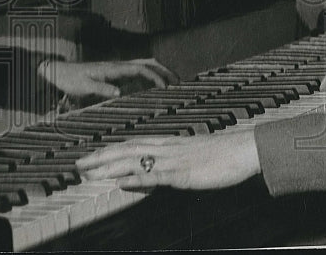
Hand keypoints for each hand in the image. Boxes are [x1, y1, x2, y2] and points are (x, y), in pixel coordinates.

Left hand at [39, 58, 177, 99]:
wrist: (59, 73)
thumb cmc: (71, 80)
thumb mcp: (84, 87)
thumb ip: (102, 89)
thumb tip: (120, 93)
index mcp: (115, 68)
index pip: (142, 69)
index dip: (156, 77)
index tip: (165, 88)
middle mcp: (120, 66)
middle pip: (149, 63)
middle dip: (166, 71)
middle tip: (179, 82)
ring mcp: (119, 69)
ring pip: (146, 65)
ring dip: (160, 72)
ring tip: (173, 82)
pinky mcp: (117, 74)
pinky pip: (139, 72)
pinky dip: (151, 76)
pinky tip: (155, 86)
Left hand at [76, 131, 260, 189]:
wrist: (247, 149)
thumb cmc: (225, 154)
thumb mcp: (194, 157)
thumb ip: (170, 164)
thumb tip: (147, 172)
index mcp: (172, 143)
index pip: (134, 144)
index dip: (110, 149)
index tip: (90, 156)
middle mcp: (169, 148)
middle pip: (128, 149)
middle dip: (101, 156)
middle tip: (78, 164)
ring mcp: (176, 160)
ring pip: (137, 160)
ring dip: (111, 166)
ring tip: (89, 172)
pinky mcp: (184, 173)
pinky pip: (157, 175)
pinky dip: (137, 178)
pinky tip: (122, 182)